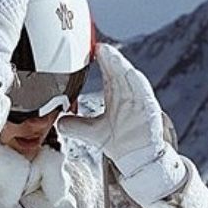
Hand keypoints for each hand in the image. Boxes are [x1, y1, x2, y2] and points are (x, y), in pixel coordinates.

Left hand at [58, 43, 180, 179]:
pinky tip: (131, 75)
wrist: (138, 160)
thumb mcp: (93, 133)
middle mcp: (128, 93)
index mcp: (116, 93)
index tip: (91, 49)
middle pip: (119, 71)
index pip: (109, 71)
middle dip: (110, 58)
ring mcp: (140, 100)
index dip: (102, 59)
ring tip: (112, 57)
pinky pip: (144, 94)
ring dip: (122, 66)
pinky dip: (138, 85)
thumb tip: (58, 122)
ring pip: (131, 78)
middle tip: (100, 47)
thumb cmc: (122, 142)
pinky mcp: (149, 110)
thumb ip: (76, 126)